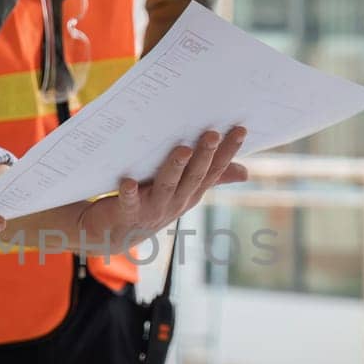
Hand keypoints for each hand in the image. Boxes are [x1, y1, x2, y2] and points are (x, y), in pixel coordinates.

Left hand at [77, 128, 248, 251]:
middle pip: (193, 177)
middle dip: (204, 155)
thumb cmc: (153, 204)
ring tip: (182, 150)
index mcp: (191, 193)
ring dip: (174, 168)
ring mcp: (153, 209)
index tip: (240, 129)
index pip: (214, 170)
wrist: (117, 233)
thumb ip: (212, 179)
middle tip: (212, 134)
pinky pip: (129, 202)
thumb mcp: (185, 191)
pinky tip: (127, 182)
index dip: (228, 152)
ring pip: (166, 186)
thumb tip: (246, 172)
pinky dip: (129, 193)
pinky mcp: (128, 213)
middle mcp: (176, 202)